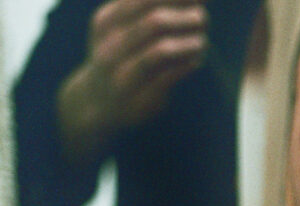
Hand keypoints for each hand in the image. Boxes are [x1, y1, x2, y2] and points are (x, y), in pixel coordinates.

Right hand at [57, 0, 208, 165]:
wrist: (96, 102)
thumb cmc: (120, 55)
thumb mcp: (120, 25)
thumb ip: (147, 7)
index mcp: (107, 22)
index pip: (143, 0)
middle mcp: (110, 47)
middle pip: (155, 22)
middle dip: (186, 17)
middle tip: (202, 19)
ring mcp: (122, 75)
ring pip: (161, 51)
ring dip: (190, 44)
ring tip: (201, 42)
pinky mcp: (139, 100)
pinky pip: (168, 79)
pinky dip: (186, 66)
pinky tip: (195, 62)